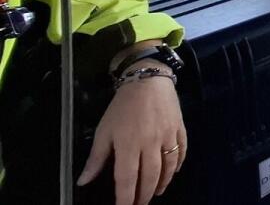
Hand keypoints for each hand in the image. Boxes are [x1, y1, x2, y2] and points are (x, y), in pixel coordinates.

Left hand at [79, 71, 186, 204]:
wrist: (148, 80)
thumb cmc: (122, 106)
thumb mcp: (104, 130)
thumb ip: (96, 158)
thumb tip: (84, 181)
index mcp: (129, 144)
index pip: (127, 179)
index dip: (126, 198)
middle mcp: (150, 144)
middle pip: (150, 177)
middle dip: (145, 195)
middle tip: (140, 204)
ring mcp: (168, 137)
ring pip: (168, 168)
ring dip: (162, 184)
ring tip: (156, 193)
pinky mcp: (179, 130)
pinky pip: (182, 152)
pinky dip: (178, 166)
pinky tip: (172, 173)